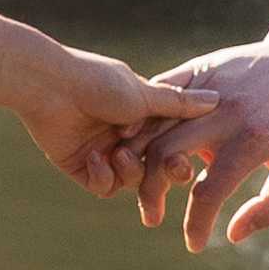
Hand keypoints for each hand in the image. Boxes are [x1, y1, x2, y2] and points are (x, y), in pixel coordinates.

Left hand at [11, 48, 225, 206]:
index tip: (191, 157)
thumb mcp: (145, 94)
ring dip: (128, 170)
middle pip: (154, 165)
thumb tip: (216, 99)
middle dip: (164, 169)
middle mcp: (125, 135)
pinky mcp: (82, 167)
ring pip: (130, 179)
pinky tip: (93, 159)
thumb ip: (179, 104)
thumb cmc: (100, 83)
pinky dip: (102, 176)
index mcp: (141, 115)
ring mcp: (104, 152)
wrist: (52, 87)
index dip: (181, 151)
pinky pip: (103, 186)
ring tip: (118, 155)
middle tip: (174, 168)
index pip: (171, 142)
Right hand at [144, 36, 268, 249]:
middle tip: (152, 216)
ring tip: (138, 182)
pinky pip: (159, 94)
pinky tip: (136, 142)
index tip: (194, 245)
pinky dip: (141, 118)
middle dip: (150, 192)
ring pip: (154, 123)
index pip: (209, 191)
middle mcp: (226, 111)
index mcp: (253, 140)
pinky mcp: (199, 68)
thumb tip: (230, 235)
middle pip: (166, 154)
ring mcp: (209, 86)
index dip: (196, 225)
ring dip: (139, 157)